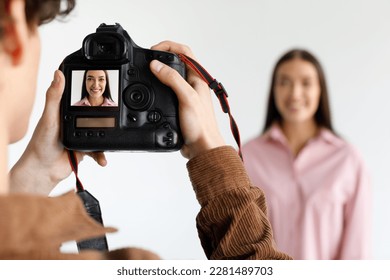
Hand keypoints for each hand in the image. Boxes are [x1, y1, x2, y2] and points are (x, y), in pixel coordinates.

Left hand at [9, 70, 106, 194]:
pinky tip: (102, 159)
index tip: (101, 83)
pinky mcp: (85, 149)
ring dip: (106, 138)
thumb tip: (58, 75)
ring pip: (99, 133)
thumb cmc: (40, 144)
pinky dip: (102, 155)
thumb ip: (54, 97)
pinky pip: (98, 150)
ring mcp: (81, 136)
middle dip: (105, 116)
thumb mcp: (49, 118)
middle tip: (115, 113)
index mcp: (65, 112)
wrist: (44, 170)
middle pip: (94, 114)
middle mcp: (74, 122)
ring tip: (109, 140)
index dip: (88, 90)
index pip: (78, 97)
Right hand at [150, 41, 224, 158]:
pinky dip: (158, 86)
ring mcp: (186, 93)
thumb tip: (156, 65)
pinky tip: (151, 89)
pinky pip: (167, 89)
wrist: (201, 147)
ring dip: (159, 71)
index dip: (168, 46)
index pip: (184, 51)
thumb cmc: (201, 125)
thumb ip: (172, 79)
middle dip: (161, 56)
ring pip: (170, 75)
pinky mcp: (179, 103)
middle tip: (147, 59)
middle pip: (176, 61)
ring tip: (147, 71)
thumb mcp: (186, 98)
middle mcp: (192, 83)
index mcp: (198, 78)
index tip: (153, 50)